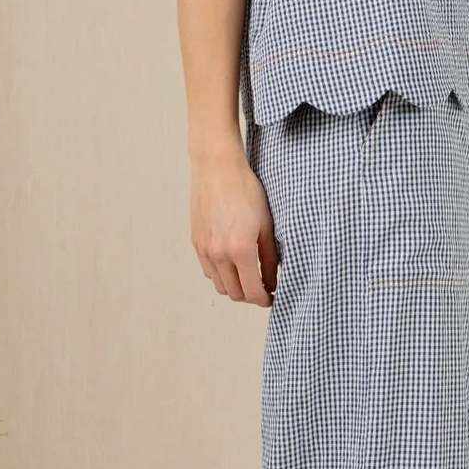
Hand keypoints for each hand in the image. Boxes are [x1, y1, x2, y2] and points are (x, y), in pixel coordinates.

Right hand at [190, 143, 277, 306]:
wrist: (217, 168)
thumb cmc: (246, 191)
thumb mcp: (267, 226)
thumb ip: (270, 259)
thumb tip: (272, 282)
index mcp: (240, 250)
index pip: (252, 292)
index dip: (264, 300)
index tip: (272, 298)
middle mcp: (219, 254)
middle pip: (235, 294)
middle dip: (251, 296)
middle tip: (263, 288)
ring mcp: (205, 249)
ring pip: (220, 286)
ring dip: (235, 287)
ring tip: (248, 277)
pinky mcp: (196, 242)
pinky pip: (208, 272)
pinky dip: (221, 275)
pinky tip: (232, 264)